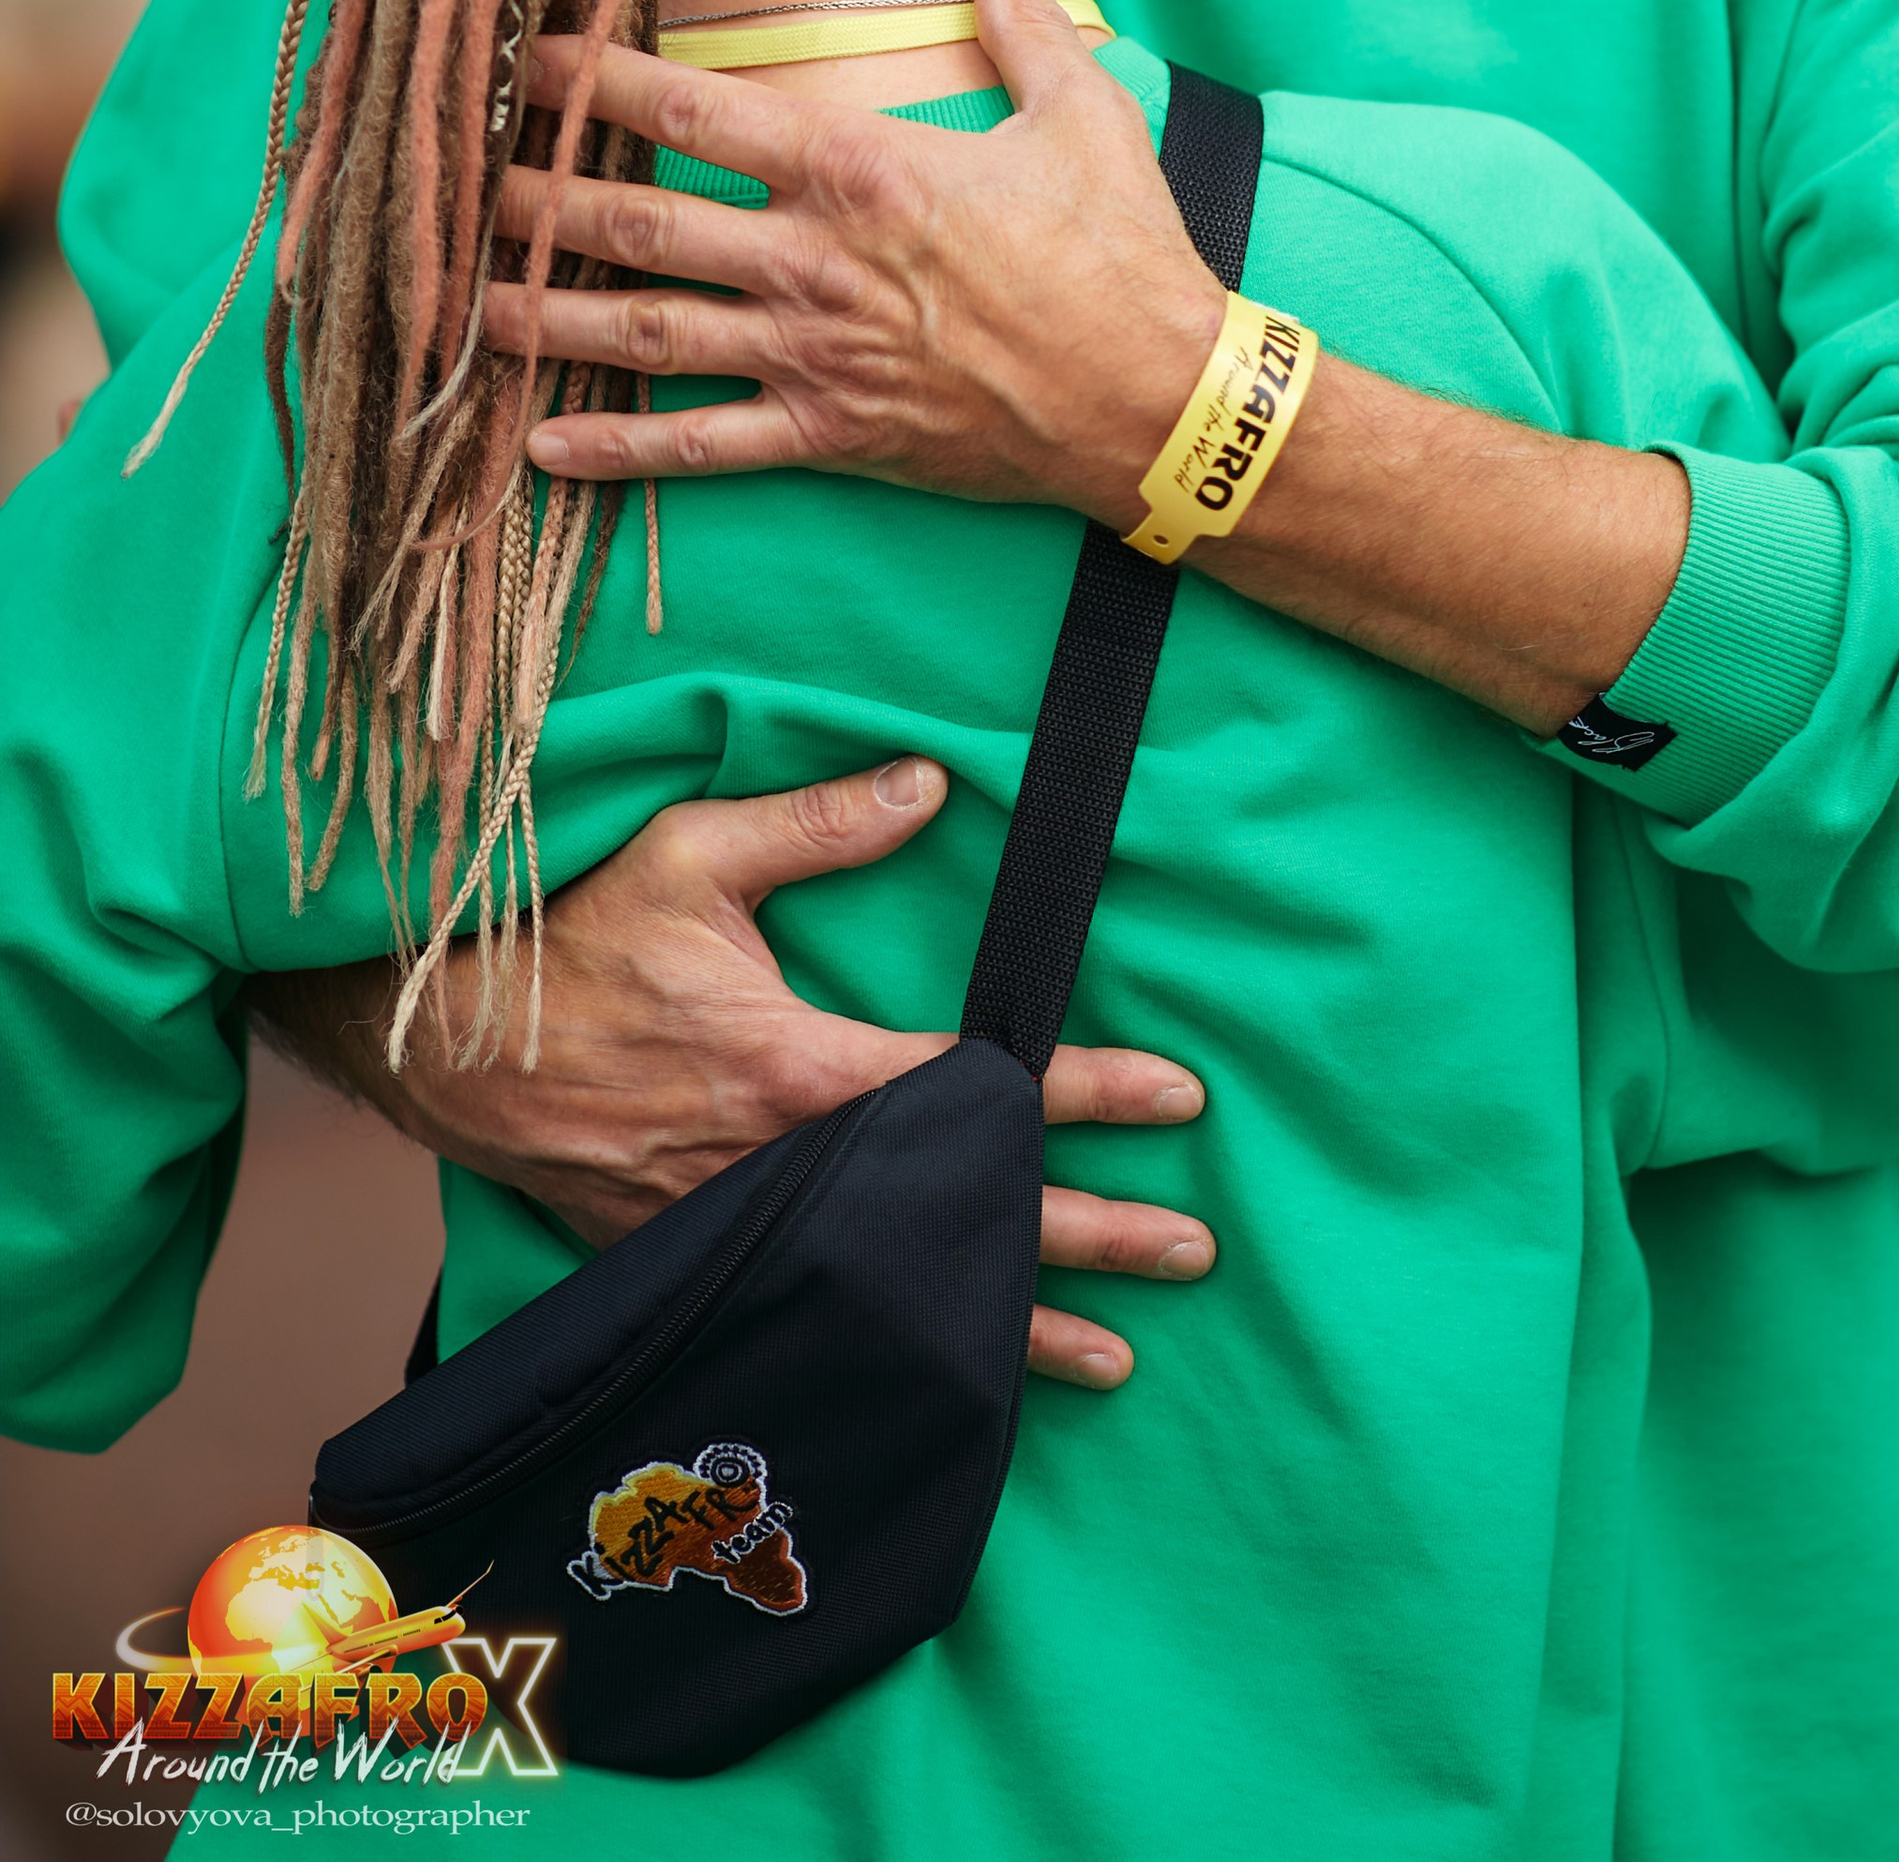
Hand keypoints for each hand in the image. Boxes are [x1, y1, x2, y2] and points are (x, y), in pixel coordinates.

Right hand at [256, 759, 1214, 1390]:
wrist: (444, 1049)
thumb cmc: (569, 941)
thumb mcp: (691, 856)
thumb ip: (819, 826)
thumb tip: (931, 782)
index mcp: (796, 1070)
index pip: (978, 1087)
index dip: (1087, 1092)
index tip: (1177, 1098)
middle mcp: (784, 1171)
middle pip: (969, 1216)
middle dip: (1090, 1235)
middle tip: (1193, 1251)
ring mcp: (743, 1233)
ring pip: (906, 1288)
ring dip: (1016, 1324)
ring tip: (1118, 1357)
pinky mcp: (700, 1265)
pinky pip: (828, 1308)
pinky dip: (902, 1341)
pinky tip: (958, 1376)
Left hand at [480, 0, 1221, 516]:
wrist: (1157, 400)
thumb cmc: (1123, 253)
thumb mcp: (1083, 114)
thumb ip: (1021, 23)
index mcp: (861, 170)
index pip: (698, 111)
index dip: (599, 83)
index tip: (527, 60)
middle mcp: (816, 262)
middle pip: (642, 223)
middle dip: (538, 202)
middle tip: (449, 187)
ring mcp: (815, 356)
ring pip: (648, 334)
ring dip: (546, 318)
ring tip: (459, 305)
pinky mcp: (833, 437)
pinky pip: (704, 450)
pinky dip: (619, 453)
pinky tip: (541, 447)